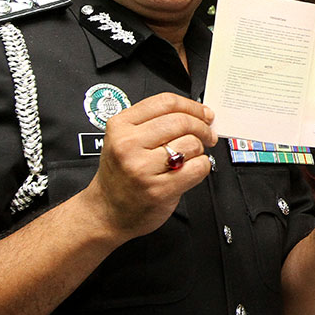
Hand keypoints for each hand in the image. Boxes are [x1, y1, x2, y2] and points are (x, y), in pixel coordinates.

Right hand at [84, 93, 217, 238]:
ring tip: (190, 157)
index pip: (166, 102)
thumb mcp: (123, 139)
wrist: (106, 211)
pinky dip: (202, 166)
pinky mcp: (159, 190)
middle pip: (181, 121)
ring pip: (191, 144)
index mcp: (120, 126)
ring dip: (199, 150)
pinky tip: (191, 170)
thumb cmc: (119, 175)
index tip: (204, 113)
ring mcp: (142, 168)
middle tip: (207, 134)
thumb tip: (196, 113)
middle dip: (202, 127)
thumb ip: (153, 122)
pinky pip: (197, 168)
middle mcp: (128, 145)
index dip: (192, 106)